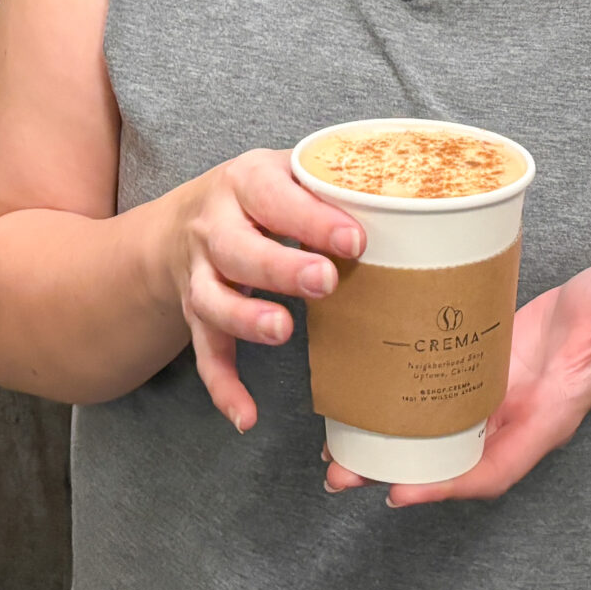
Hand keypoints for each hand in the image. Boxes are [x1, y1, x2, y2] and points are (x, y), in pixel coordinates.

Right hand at [163, 150, 364, 433]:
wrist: (188, 219)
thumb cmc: (262, 195)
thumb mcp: (289, 173)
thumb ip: (333, 185)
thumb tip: (402, 201)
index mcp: (246, 181)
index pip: (276, 196)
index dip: (314, 219)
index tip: (355, 240)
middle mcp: (214, 226)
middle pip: (236, 247)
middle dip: (280, 267)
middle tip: (326, 281)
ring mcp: (200, 272)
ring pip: (211, 299)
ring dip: (245, 317)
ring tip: (283, 330)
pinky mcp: (196, 313)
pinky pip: (205, 352)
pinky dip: (222, 385)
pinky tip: (246, 416)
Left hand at [325, 264, 590, 505]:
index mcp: (544, 417)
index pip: (494, 468)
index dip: (449, 485)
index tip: (402, 494)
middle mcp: (512, 420)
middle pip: (450, 464)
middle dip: (398, 476)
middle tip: (341, 475)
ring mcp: (490, 402)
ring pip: (432, 440)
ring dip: (386, 450)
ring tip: (333, 454)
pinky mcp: (474, 376)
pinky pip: (430, 407)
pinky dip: (395, 413)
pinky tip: (358, 406)